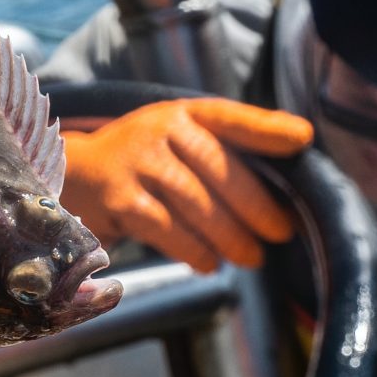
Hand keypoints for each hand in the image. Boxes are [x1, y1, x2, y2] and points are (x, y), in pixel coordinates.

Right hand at [58, 98, 312, 271]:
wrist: (73, 174)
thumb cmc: (144, 161)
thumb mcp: (177, 141)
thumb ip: (223, 149)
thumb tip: (288, 173)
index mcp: (180, 114)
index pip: (228, 117)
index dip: (266, 128)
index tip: (302, 139)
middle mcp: (158, 130)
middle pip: (217, 167)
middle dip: (255, 205)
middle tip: (279, 233)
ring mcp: (135, 164)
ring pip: (195, 203)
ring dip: (229, 236)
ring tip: (251, 257)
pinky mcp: (119, 199)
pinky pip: (166, 229)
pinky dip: (194, 250)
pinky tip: (209, 263)